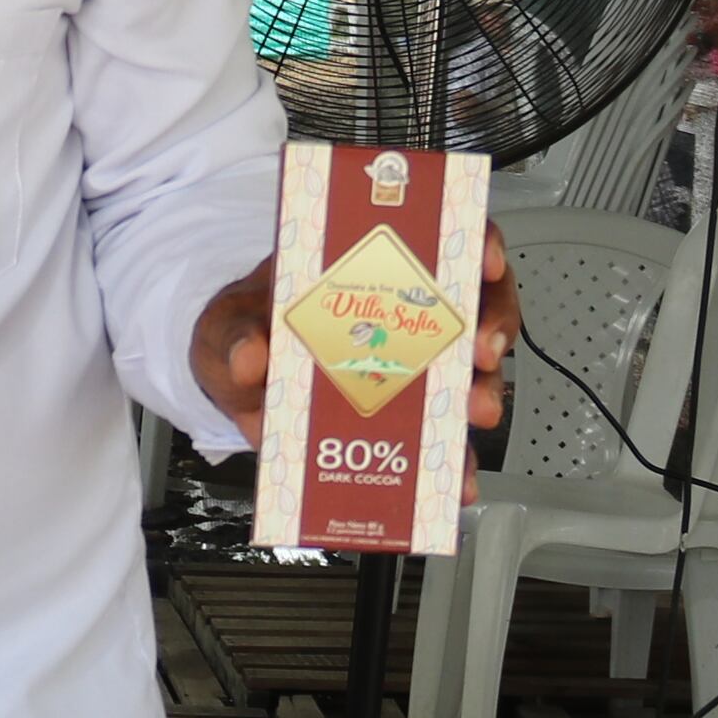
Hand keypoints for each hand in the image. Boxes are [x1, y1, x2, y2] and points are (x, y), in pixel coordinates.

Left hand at [198, 220, 516, 434]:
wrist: (233, 386)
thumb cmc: (243, 333)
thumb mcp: (228, 323)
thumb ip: (234, 335)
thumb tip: (249, 355)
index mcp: (365, 271)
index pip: (438, 240)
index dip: (475, 242)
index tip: (484, 261)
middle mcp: (401, 313)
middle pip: (473, 304)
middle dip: (489, 326)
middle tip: (479, 351)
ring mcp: (409, 367)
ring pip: (470, 371)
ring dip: (482, 392)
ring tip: (474, 414)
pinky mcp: (404, 419)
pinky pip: (443, 438)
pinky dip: (457, 460)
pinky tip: (459, 477)